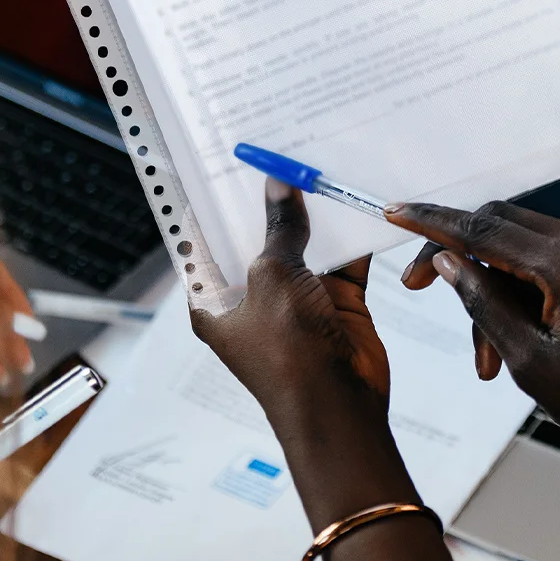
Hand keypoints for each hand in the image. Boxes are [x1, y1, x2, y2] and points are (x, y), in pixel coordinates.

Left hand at [192, 180, 461, 560]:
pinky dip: (350, 235)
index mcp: (214, 298)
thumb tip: (280, 184)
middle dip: (269, 201)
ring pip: (303, 244)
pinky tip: (355, 198)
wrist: (340, 409)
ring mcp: (295, 298)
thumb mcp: (273, 277)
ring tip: (317, 162)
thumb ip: (280, 227)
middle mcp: (252, 295)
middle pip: (257, 237)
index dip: (211, 204)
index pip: (204, 241)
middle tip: (277, 151)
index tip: (219, 163)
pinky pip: (342, 259)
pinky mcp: (335, 301)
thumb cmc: (286, 351)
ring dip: (313, 214)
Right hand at [388, 201, 559, 482]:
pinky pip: (543, 258)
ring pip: (516, 245)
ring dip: (489, 286)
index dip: (431, 222)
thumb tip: (448, 262)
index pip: (481, 228)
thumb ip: (482, 302)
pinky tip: (510, 338)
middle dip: (456, 255)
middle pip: (496, 224)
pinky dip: (517, 288)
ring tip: (487, 357)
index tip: (395, 212)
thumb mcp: (530, 362)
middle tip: (419, 287)